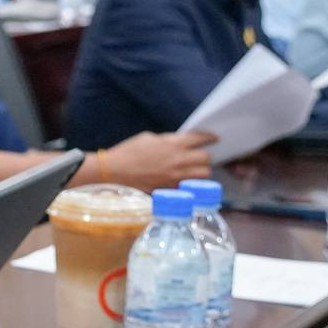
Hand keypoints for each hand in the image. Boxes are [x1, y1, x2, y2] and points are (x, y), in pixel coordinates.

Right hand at [100, 130, 214, 191]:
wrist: (113, 173)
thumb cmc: (128, 153)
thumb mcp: (148, 138)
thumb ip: (168, 140)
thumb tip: (180, 143)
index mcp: (172, 145)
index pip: (200, 139)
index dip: (209, 137)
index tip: (214, 138)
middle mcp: (178, 161)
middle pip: (206, 158)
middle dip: (204, 156)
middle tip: (199, 156)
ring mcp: (176, 178)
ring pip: (203, 175)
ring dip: (201, 171)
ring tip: (194, 170)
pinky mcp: (171, 190)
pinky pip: (191, 186)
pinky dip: (191, 183)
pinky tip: (185, 180)